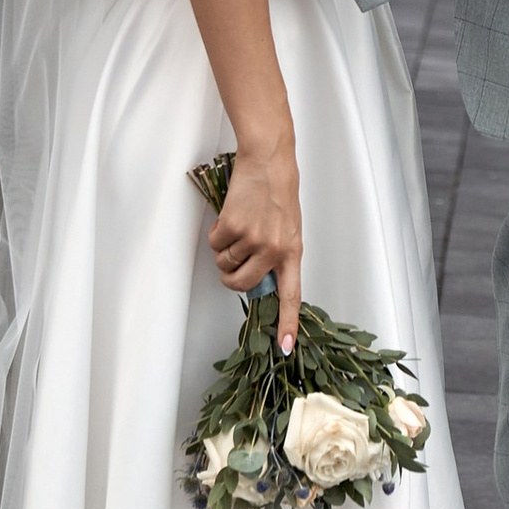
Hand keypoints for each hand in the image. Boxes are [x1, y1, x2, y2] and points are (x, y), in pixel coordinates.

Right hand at [210, 138, 301, 355]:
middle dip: (230, 278)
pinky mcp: (234, 227)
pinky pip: (215, 245)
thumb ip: (277, 255)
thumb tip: (257, 279)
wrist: (269, 161)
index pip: (291, 295)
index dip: (286, 323)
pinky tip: (230, 217)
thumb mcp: (288, 228)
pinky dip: (217, 234)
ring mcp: (254, 239)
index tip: (282, 347)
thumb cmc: (279, 192)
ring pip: (225, 263)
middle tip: (230, 264)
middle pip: (243, 284)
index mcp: (293, 252)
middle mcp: (275, 250)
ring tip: (238, 227)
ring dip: (224, 250)